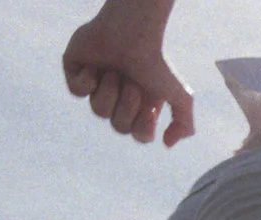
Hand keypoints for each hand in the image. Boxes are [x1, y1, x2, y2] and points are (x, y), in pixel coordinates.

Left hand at [62, 8, 194, 146]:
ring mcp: (97, 89)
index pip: (139, 135)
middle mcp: (119, 100)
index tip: (149, 110)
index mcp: (141, 107)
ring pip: (98, 110)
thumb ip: (184, 125)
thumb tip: (167, 143)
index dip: (142, 127)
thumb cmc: (156, 62)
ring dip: (110, 90)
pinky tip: (95, 66)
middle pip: (118, 126)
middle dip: (127, 104)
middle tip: (132, 82)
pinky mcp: (76, 74)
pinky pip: (77, 92)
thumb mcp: (182, 96)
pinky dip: (88, 80)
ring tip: (114, 71)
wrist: (132, 33)